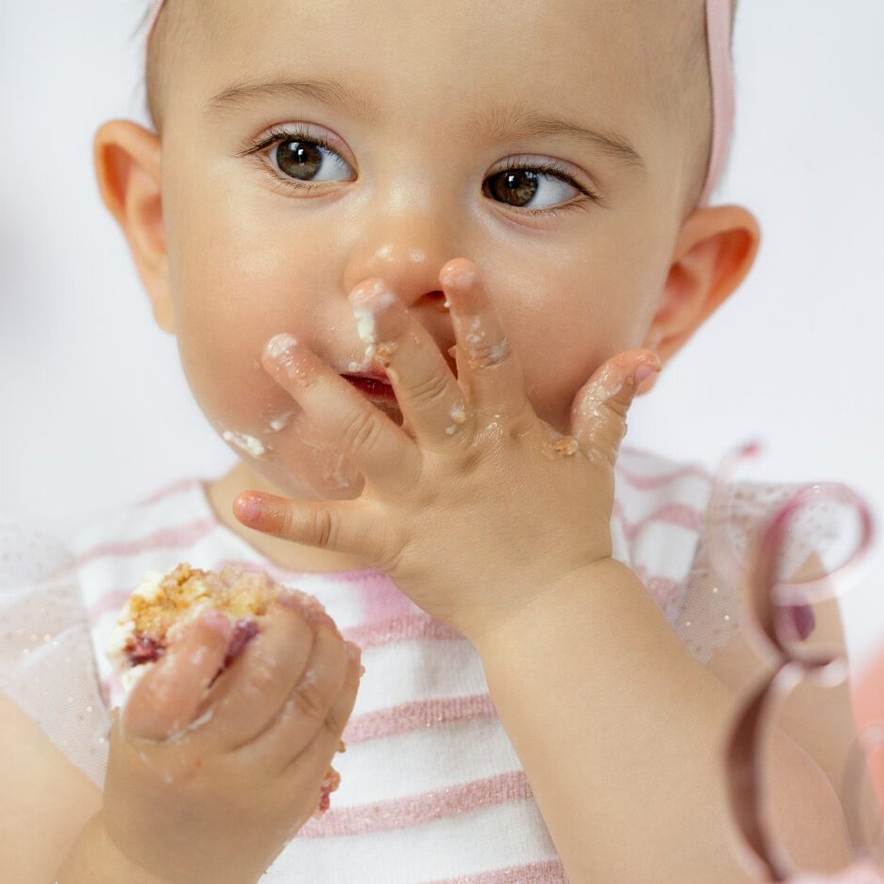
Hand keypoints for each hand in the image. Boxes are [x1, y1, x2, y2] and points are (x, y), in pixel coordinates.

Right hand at [102, 598, 361, 883]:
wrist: (174, 873)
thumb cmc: (151, 783)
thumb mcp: (135, 733)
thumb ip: (172, 677)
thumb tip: (229, 609)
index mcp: (152, 745)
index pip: (175, 687)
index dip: (202, 643)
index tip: (221, 610)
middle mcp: (207, 767)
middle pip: (263, 685)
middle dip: (287, 630)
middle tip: (291, 601)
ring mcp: (259, 786)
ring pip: (308, 702)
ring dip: (324, 649)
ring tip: (321, 619)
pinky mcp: (297, 798)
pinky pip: (330, 730)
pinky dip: (343, 685)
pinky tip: (343, 653)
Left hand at [233, 258, 659, 646]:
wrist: (552, 615)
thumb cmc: (571, 535)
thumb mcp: (594, 464)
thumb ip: (607, 403)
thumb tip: (646, 355)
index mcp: (506, 432)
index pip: (492, 361)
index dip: (476, 315)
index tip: (455, 269)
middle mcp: (458, 458)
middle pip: (422, 388)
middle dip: (394, 338)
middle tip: (362, 292)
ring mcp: (420, 499)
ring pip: (364, 437)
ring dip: (318, 394)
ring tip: (278, 349)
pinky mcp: (390, 543)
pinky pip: (330, 528)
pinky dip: (285, 516)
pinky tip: (237, 497)